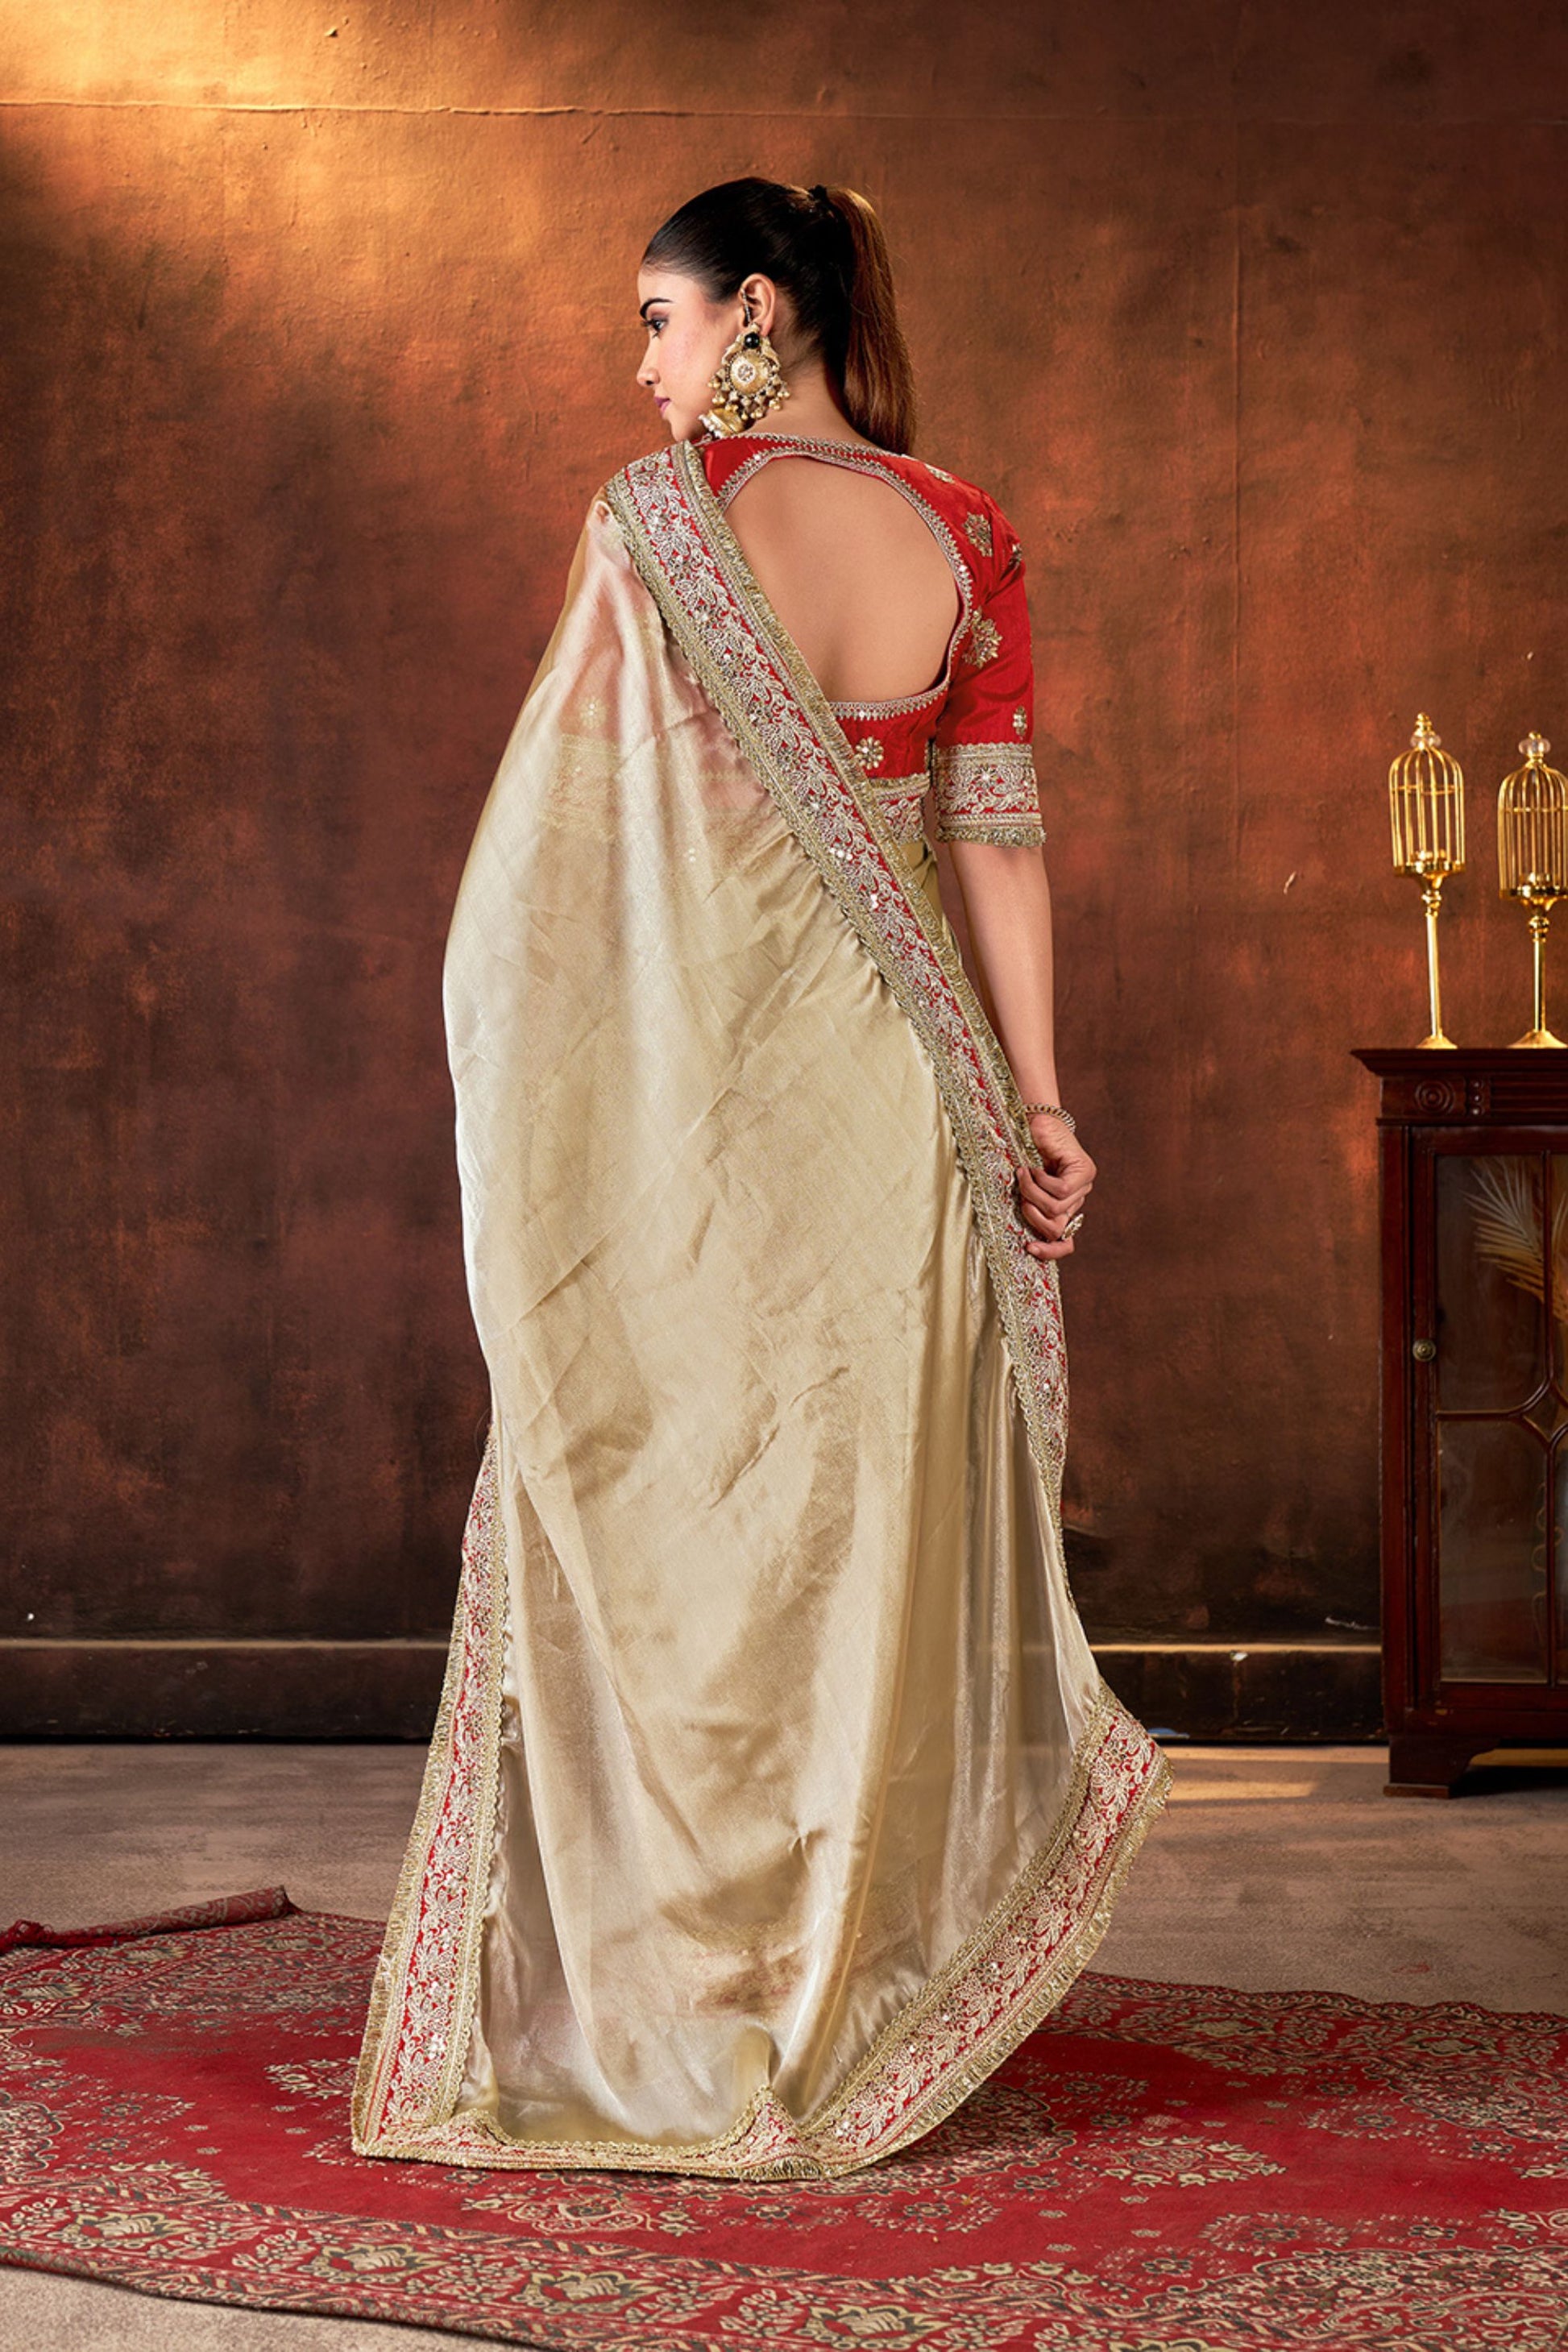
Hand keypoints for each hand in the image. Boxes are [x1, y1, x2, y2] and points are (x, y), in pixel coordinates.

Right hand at [1016, 1115, 1095, 1259]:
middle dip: (1032, 1216)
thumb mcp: (1023, 1189)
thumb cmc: (1023, 1154)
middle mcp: (1077, 1200)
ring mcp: (1084, 1186)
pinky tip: (1033, 1167)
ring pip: (1056, 1208)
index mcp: (1063, 1208)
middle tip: (1019, 1196)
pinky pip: (1061, 1191)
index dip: (1050, 1251)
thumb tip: (1026, 1240)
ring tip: (1023, 1175)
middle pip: (1056, 1228)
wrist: (1032, 1122)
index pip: (1065, 1241)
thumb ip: (1029, 1208)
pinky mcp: (1084, 1171)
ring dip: (1032, 1193)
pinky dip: (1040, 1181)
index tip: (1029, 1249)